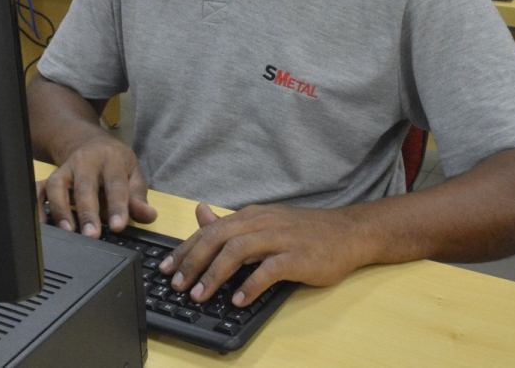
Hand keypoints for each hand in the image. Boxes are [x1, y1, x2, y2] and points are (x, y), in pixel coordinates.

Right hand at [37, 134, 156, 238]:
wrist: (89, 142)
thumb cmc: (115, 164)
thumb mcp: (133, 174)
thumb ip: (139, 197)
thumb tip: (149, 217)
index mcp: (111, 160)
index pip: (115, 184)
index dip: (118, 206)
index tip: (118, 226)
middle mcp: (85, 162)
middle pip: (85, 186)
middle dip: (88, 212)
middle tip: (92, 236)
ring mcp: (65, 168)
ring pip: (57, 185)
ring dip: (60, 209)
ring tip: (68, 232)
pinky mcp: (50, 176)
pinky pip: (38, 189)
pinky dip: (37, 206)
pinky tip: (43, 225)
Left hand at [159, 202, 367, 307]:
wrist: (348, 232)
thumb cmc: (304, 232)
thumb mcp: (265, 222)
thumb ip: (231, 223)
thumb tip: (199, 214)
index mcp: (251, 216)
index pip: (210, 230)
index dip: (185, 249)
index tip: (166, 268)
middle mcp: (261, 223)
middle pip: (217, 238)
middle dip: (192, 261)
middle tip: (177, 283)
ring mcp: (279, 238)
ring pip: (237, 251)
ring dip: (214, 273)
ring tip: (199, 294)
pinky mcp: (296, 256)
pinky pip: (268, 270)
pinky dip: (250, 285)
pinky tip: (238, 299)